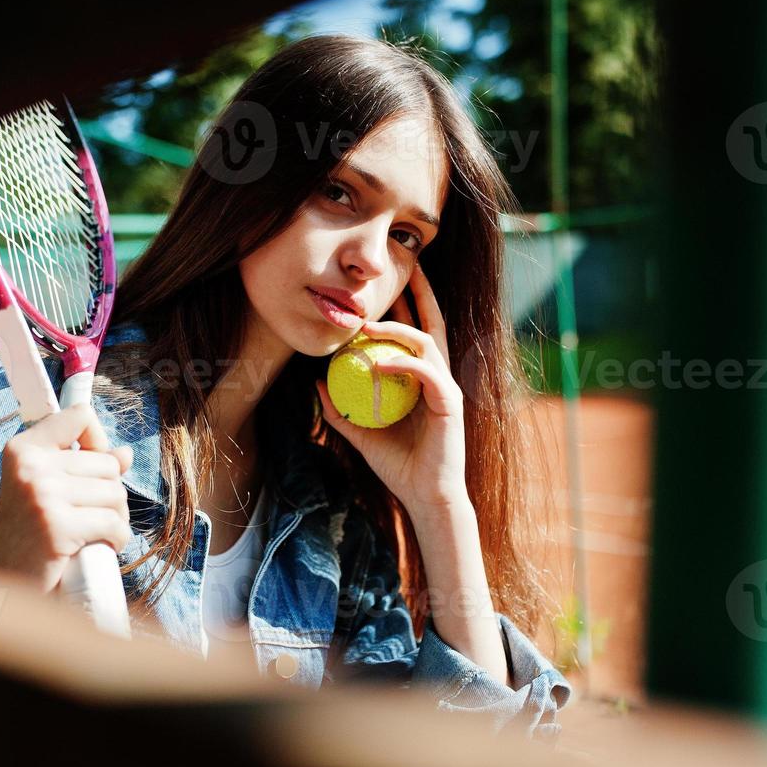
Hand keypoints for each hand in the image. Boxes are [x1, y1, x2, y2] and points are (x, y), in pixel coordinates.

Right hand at [0, 403, 134, 592]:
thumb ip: (83, 467)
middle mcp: (31, 465)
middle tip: (88, 518)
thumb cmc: (27, 538)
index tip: (91, 469)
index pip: (80, 416)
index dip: (98, 441)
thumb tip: (125, 452)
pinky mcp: (57, 525)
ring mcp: (43, 494)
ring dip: (115, 519)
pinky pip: (114, 524)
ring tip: (91, 534)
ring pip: (116, 493)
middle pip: (108, 463)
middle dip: (109, 494)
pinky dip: (116, 540)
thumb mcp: (46, 492)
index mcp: (23, 449)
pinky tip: (97, 549)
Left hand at [315, 262, 467, 516]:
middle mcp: (439, 377)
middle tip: (402, 270)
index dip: (408, 306)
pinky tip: (377, 364)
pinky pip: (425, 372)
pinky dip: (401, 364)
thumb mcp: (361, 432)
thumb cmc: (398, 466)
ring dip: (396, 329)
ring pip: (425, 342)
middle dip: (419, 295)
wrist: (424, 496)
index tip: (388, 286)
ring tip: (366, 327)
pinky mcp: (450, 401)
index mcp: (423, 381)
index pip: (416, 334)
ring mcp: (447, 387)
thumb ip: (341, 409)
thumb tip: (317, 382)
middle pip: (431, 325)